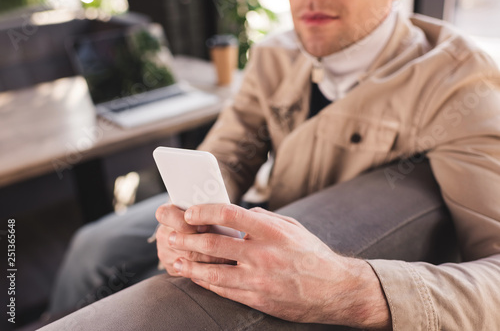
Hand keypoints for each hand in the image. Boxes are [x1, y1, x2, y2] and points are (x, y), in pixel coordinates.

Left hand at [165, 204, 390, 328]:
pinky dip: (204, 282)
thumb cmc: (312, 255)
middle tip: (171, 233)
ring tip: (172, 256)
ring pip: (212, 271)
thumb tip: (238, 214)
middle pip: (213, 243)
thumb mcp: (292, 227)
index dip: (204, 211)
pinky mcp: (257, 298)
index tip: (190, 212)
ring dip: (188, 263)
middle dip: (187, 238)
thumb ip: (263, 219)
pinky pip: (223, 290)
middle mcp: (263, 254)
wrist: (335, 290)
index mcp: (271, 231)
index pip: (229, 214)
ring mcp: (258, 279)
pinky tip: (193, 275)